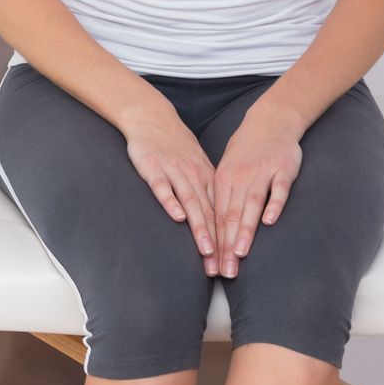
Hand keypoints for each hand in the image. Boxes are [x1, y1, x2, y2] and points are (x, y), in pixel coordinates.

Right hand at [118, 98, 221, 272]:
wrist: (151, 117)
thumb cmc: (174, 144)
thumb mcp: (196, 164)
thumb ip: (205, 189)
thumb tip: (218, 216)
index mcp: (206, 177)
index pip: (220, 212)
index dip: (227, 239)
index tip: (232, 263)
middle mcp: (193, 175)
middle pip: (209, 212)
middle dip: (216, 243)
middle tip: (222, 268)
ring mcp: (173, 171)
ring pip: (190, 202)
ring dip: (199, 227)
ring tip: (206, 251)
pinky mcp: (153, 167)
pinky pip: (162, 187)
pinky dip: (170, 201)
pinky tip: (176, 217)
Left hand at [209, 104, 301, 277]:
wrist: (270, 121)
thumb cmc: (247, 151)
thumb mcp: (228, 170)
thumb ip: (223, 197)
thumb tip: (212, 229)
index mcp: (224, 180)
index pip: (217, 217)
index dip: (215, 244)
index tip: (213, 268)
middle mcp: (240, 177)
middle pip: (231, 215)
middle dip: (227, 246)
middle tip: (225, 271)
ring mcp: (262, 172)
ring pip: (251, 204)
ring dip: (245, 230)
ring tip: (240, 252)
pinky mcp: (283, 169)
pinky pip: (278, 189)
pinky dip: (274, 204)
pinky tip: (270, 221)